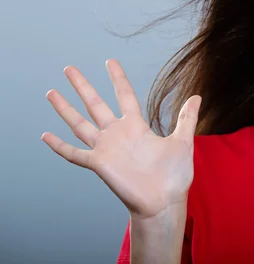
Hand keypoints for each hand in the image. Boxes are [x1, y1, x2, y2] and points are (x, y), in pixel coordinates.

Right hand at [42, 59, 200, 219]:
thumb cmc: (174, 175)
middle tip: (69, 68)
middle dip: (82, 86)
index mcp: (137, 126)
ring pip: (80, 124)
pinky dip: (60, 146)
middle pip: (95, 103)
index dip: (117, 78)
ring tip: (51, 92)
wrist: (165, 201)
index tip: (110, 61)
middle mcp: (118, 133)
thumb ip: (186, 119)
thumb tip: (197, 96)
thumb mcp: (183, 141)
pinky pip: (75, 154)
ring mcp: (106, 148)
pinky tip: (45, 136)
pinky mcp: (99, 164)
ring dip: (65, 109)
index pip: (124, 95)